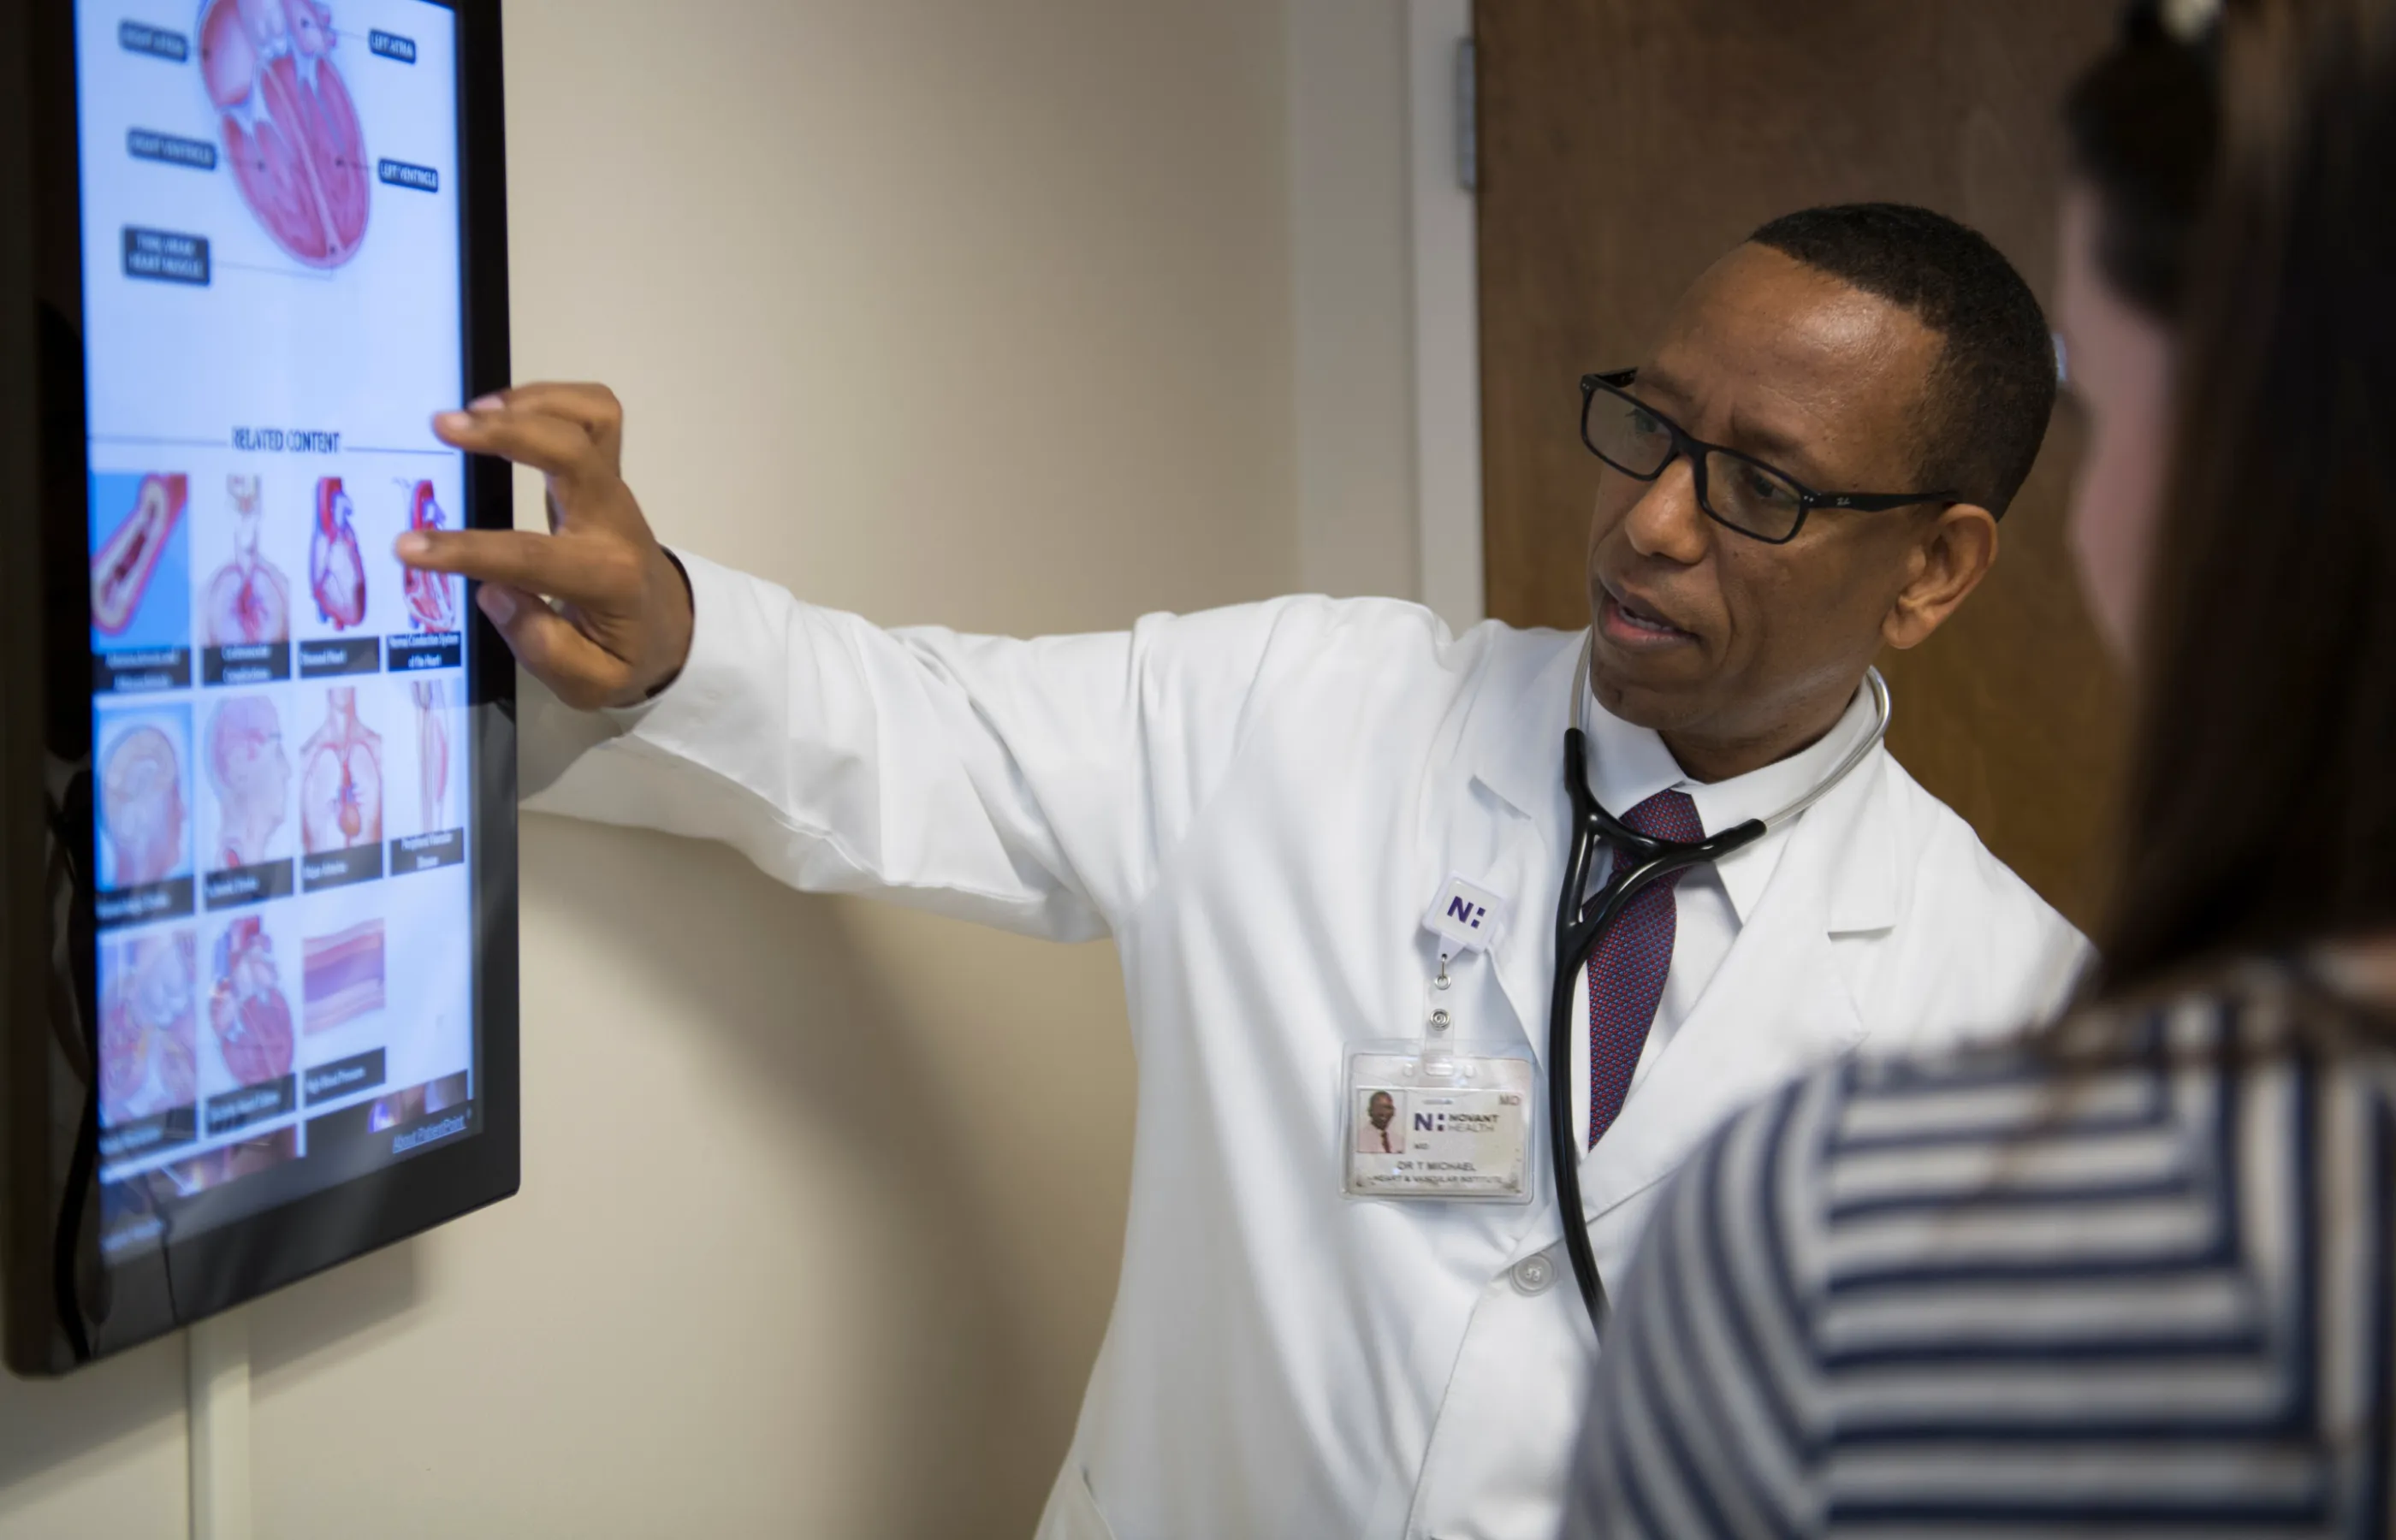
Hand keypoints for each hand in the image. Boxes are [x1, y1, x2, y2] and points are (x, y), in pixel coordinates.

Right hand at [400, 383, 694, 708]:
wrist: (671, 630)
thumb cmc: (625, 655)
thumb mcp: (590, 681)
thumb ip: (542, 645)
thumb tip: (494, 589)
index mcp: (608, 578)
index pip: (533, 555)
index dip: (469, 550)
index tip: (409, 547)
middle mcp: (615, 523)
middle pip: (576, 453)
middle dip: (510, 433)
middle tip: (442, 428)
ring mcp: (614, 492)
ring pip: (593, 419)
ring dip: (532, 402)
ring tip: (469, 413)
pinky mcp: (607, 475)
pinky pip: (594, 416)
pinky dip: (549, 399)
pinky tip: (500, 410)